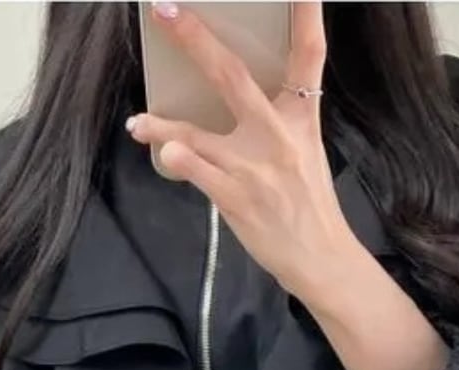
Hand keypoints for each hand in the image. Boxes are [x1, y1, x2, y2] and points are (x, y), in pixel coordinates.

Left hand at [126, 0, 360, 305]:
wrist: (320, 257)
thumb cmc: (307, 203)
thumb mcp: (305, 150)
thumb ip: (277, 119)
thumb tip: (238, 92)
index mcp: (300, 117)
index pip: (308, 54)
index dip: (306, 16)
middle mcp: (277, 134)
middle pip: (233, 76)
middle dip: (197, 41)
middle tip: (166, 10)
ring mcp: (254, 167)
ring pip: (199, 134)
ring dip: (163, 125)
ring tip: (138, 122)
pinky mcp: (236, 197)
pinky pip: (199, 172)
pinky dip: (178, 159)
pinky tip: (161, 149)